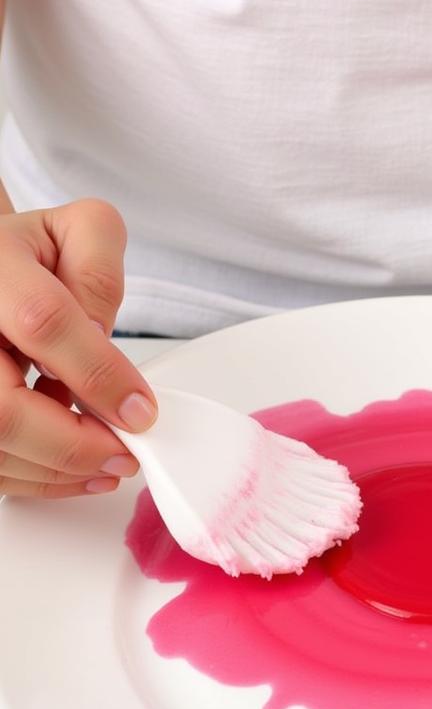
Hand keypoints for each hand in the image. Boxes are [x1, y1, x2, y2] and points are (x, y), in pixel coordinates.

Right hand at [0, 199, 156, 498]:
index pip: (42, 321)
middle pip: (3, 409)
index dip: (98, 375)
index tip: (141, 410)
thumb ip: (98, 273)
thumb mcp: (77, 231)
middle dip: (74, 444)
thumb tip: (101, 337)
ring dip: (56, 469)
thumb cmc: (27, 254)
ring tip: (107, 464)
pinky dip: (34, 477)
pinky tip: (74, 472)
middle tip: (124, 455)